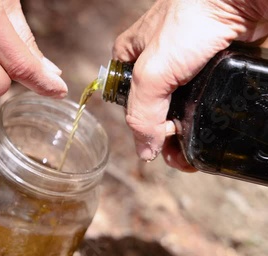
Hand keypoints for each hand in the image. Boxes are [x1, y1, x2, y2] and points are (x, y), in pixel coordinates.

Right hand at [112, 0, 267, 170]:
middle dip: (163, 134)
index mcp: (129, 57)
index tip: (158, 139)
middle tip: (179, 154)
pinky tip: (208, 129)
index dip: (140, 125)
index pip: (126, 102)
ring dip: (184, 131)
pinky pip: (201, 100)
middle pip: (153, 108)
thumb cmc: (191, 21)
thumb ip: (141, 113)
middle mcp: (154, 62)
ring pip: (178, 107)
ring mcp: (183, 65)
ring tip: (193, 151)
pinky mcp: (209, 67)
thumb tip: (144, 151)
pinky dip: (203, 117)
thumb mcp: (152, 73)